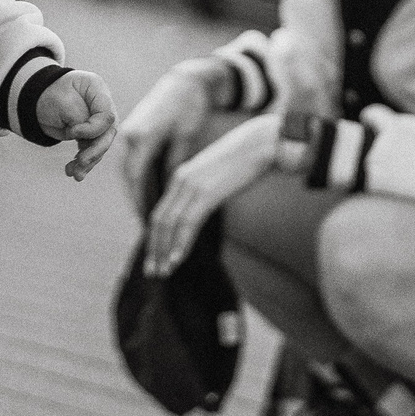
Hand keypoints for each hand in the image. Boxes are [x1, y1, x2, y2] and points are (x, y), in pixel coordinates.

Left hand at [36, 69, 117, 181]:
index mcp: (97, 88)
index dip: (92, 128)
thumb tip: (90, 137)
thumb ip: (79, 117)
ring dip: (88, 162)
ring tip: (74, 174)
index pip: (106, 114)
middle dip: (95, 150)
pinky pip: (90, 151)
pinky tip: (71, 172)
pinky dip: (81, 163)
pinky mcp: (89, 135)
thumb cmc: (49, 93)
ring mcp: (97, 121)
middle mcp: (101, 105)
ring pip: (99, 145)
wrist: (35, 99)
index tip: (72, 132)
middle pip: (107, 132)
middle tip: (82, 162)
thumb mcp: (62, 101)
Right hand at [117, 63, 217, 214]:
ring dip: (134, 188)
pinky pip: (131, 158)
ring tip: (145, 209)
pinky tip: (146, 189)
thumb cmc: (190, 106)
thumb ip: (174, 162)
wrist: (184, 81)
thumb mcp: (186, 136)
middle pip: (127, 175)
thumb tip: (168, 189)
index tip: (147, 220)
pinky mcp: (134, 130)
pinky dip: (136, 176)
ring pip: (127, 168)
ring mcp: (129, 131)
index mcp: (142, 136)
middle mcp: (130, 134)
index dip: (139, 200)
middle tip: (145, 222)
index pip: (136, 177)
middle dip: (135, 198)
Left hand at [145, 112, 278, 277]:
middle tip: (153, 272)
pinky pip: (188, 223)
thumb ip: (204, 191)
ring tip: (164, 272)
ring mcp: (191, 186)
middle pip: (159, 221)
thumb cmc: (244, 160)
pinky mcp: (206, 192)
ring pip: (169, 224)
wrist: (261, 143)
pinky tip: (177, 260)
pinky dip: (181, 243)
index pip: (160, 212)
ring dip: (165, 251)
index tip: (154, 257)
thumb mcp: (216, 175)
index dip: (154, 238)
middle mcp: (180, 180)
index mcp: (180, 176)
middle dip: (154, 249)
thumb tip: (201, 211)